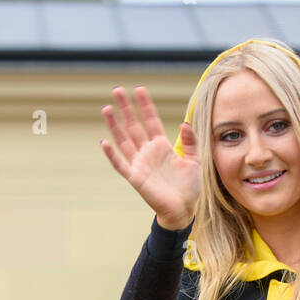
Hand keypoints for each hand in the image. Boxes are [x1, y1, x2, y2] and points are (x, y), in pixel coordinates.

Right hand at [100, 86, 199, 228]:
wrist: (183, 210)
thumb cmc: (189, 187)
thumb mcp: (194, 161)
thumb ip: (190, 142)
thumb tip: (184, 124)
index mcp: (162, 146)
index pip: (151, 121)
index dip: (145, 106)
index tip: (139, 89)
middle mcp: (148, 152)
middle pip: (134, 125)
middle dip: (126, 108)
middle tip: (117, 90)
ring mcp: (140, 164)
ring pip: (124, 140)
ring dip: (115, 125)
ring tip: (107, 108)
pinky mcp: (135, 178)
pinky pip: (120, 165)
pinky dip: (112, 155)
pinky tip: (104, 142)